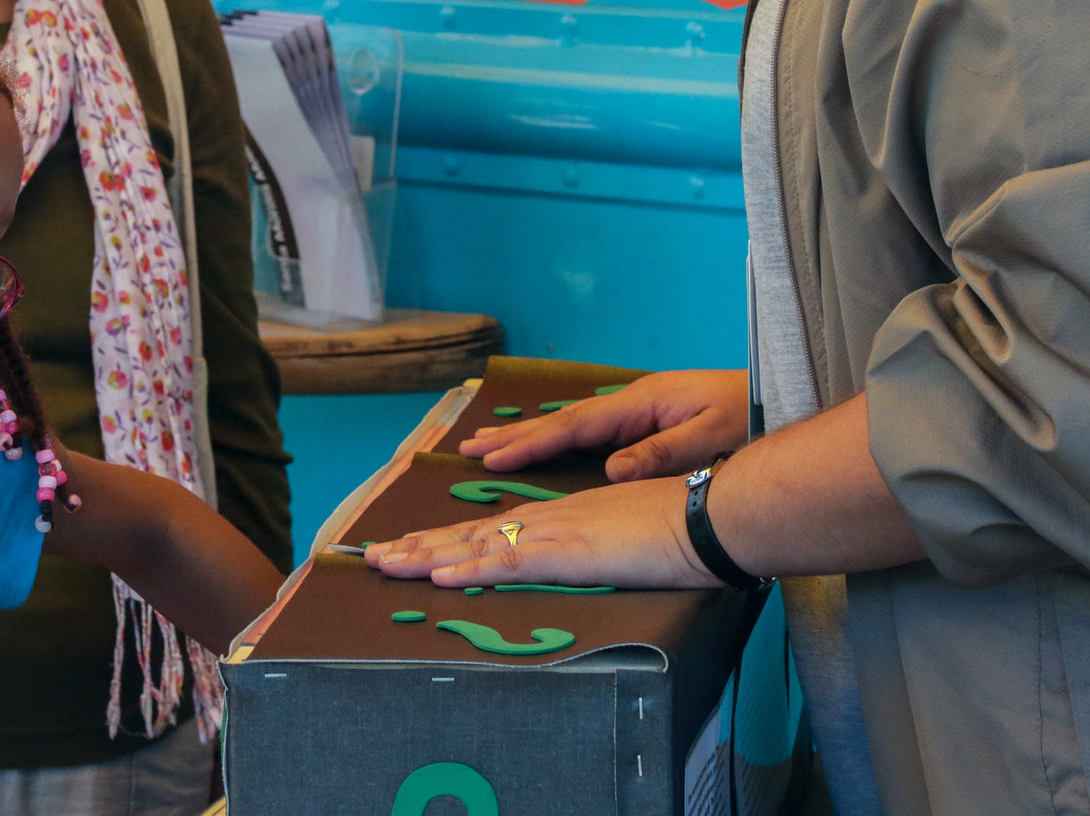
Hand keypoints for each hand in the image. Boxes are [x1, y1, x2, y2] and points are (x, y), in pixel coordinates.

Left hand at [362, 478, 721, 590]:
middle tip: (376, 556)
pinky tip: (435, 575)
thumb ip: (608, 548)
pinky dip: (467, 566)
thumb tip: (594, 560)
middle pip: (474, 531)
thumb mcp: (635, 539)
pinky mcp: (567, 551)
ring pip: (476, 542)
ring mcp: (556, 532)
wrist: (713, 515)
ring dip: (426, 555)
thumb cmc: (688, 529)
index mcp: (567, 516)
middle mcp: (551, 518)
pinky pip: (506, 561)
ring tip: (384, 564)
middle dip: (422, 545)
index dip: (455, 539)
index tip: (418, 547)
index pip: (499, 527)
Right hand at [456, 369, 748, 481]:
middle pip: (564, 421)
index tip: (494, 458)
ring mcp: (636, 411)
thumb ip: (661, 453)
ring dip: (531, 435)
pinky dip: (558, 438)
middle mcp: (631, 403)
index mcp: (640, 403)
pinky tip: (543, 446)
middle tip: (471, 448)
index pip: (576, 425)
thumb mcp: (710, 436)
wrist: (778, 395)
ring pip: (572, 425)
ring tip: (490, 445)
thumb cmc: (749, 415)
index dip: (533, 443)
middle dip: (516, 436)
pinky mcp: (646, 422)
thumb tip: (611, 471)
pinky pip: (589, 432)